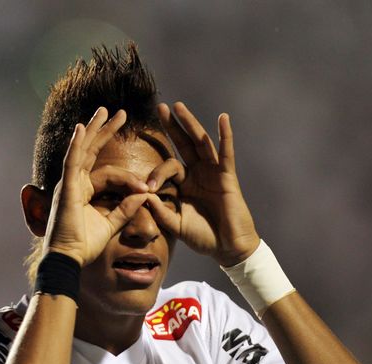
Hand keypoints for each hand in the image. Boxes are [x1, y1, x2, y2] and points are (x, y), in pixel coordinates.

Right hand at [44, 107, 149, 266]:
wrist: (69, 260)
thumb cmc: (84, 245)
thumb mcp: (110, 224)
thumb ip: (125, 209)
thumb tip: (143, 196)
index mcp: (84, 191)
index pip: (108, 174)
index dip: (129, 178)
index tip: (147, 187)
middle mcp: (74, 183)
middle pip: (92, 151)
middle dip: (106, 130)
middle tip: (120, 113)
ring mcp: (68, 184)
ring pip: (82, 150)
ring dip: (94, 129)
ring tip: (105, 110)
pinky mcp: (65, 189)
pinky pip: (71, 162)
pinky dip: (76, 145)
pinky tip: (82, 129)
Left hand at [146, 102, 259, 266]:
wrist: (228, 248)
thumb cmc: (203, 236)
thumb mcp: (176, 224)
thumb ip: (161, 211)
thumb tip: (143, 196)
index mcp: (184, 183)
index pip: (167, 166)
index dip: (156, 173)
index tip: (148, 187)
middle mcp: (198, 173)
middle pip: (183, 144)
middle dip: (172, 126)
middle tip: (160, 107)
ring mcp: (213, 172)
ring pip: (200, 142)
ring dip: (190, 123)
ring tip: (179, 106)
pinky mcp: (227, 176)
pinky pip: (226, 153)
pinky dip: (224, 136)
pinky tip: (223, 118)